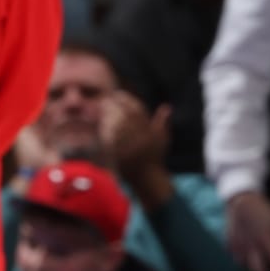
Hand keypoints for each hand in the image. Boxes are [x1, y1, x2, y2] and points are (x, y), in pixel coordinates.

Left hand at [99, 90, 172, 205]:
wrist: (147, 177)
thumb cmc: (155, 157)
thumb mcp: (162, 138)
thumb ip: (163, 121)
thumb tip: (167, 106)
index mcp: (152, 131)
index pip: (137, 110)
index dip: (127, 100)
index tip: (119, 94)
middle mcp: (141, 138)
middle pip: (124, 116)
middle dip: (115, 106)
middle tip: (107, 99)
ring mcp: (130, 146)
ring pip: (116, 126)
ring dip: (108, 116)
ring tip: (103, 109)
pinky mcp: (119, 154)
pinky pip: (110, 138)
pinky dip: (106, 130)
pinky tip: (102, 124)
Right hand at [225, 190, 269, 270]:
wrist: (241, 201)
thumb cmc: (262, 210)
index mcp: (266, 241)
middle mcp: (252, 246)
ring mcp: (240, 246)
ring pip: (244, 265)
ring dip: (252, 266)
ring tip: (257, 262)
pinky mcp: (230, 242)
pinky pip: (235, 256)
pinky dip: (241, 257)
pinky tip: (245, 253)